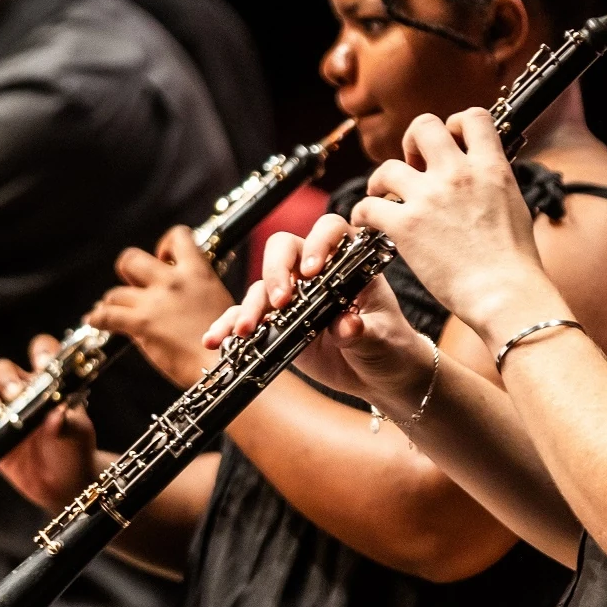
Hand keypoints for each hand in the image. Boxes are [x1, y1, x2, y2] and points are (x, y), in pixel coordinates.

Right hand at [0, 337, 95, 513]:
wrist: (62, 483)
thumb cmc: (74, 450)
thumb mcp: (77, 435)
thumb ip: (66, 423)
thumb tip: (56, 414)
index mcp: (49, 382)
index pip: (42, 353)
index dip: (40, 352)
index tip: (40, 364)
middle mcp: (23, 390)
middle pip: (3, 369)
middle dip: (5, 379)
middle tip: (14, 395)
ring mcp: (3, 409)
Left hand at [86, 226, 235, 387]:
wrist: (224, 368)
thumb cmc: (226, 343)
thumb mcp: (216, 302)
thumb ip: (192, 289)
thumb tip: (167, 287)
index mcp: (198, 272)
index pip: (177, 236)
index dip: (165, 246)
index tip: (163, 259)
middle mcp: (174, 281)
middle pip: (131, 258)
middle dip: (127, 271)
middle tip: (133, 287)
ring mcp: (155, 302)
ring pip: (115, 292)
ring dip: (113, 303)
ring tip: (114, 311)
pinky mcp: (141, 324)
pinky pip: (106, 315)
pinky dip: (97, 318)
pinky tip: (95, 320)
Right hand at [204, 214, 436, 410]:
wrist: (382, 374)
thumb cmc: (390, 346)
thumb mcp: (382, 338)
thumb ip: (364, 331)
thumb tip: (348, 325)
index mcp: (350, 263)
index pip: (330, 231)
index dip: (319, 243)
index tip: (314, 271)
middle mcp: (317, 272)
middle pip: (284, 249)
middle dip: (277, 271)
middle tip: (281, 300)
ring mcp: (294, 296)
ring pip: (262, 285)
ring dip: (251, 305)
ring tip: (247, 330)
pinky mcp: (276, 322)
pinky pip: (247, 317)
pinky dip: (230, 325)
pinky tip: (217, 339)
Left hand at [354, 110, 553, 341]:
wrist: (504, 294)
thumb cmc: (514, 262)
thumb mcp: (515, 205)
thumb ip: (493, 181)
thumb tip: (482, 173)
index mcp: (491, 167)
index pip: (472, 116)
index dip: (455, 124)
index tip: (450, 144)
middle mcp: (458, 174)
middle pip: (423, 126)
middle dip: (412, 142)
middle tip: (413, 166)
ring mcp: (429, 198)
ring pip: (387, 167)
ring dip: (380, 181)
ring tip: (383, 197)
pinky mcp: (405, 226)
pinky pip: (368, 206)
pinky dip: (363, 213)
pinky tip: (368, 223)